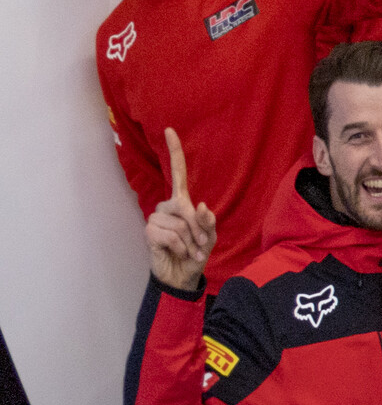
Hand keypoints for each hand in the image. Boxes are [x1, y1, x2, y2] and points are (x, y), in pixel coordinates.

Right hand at [145, 128, 216, 291]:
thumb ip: (208, 222)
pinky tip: (178, 253)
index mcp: (181, 203)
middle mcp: (166, 207)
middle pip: (185, 207)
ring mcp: (155, 219)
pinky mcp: (149, 232)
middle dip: (198, 228)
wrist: (183, 275)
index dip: (174, 152)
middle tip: (202, 244)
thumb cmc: (197, 253)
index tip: (170, 130)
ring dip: (190, 242)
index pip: (177, 174)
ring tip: (188, 250)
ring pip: (179, 225)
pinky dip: (181, 248)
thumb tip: (200, 205)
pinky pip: (171, 236)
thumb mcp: (210, 237)